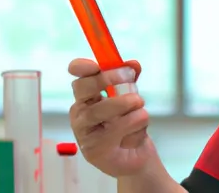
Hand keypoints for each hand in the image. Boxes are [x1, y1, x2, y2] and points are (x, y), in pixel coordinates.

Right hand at [68, 58, 155, 177]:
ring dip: (130, 105)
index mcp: (86, 97)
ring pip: (105, 108)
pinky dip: (136, 125)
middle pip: (85, 88)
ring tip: (140, 108)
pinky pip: (120, 127)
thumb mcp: (131, 96)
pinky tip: (136, 133)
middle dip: (109, 79)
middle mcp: (79, 113)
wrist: (135, 155)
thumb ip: (131, 79)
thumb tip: (133, 63)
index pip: (78, 78)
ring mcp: (84, 133)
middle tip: (130, 79)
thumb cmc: (128, 122)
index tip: (94, 64)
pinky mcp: (94, 151)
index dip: (81, 67)